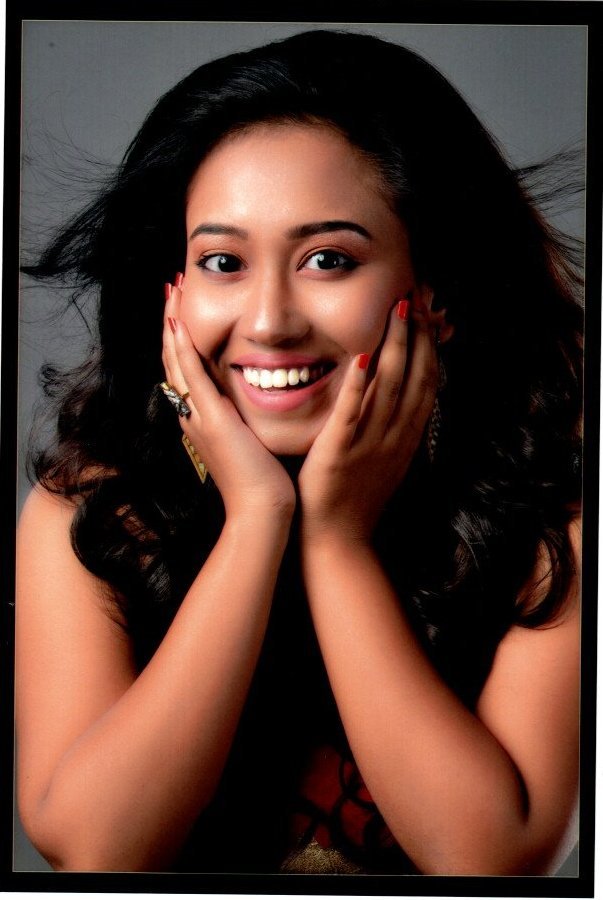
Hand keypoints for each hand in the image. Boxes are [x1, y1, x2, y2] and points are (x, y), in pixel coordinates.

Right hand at [162, 279, 295, 521]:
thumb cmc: (264, 483)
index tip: (184, 306)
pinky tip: (177, 322)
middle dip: (172, 320)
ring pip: (176, 360)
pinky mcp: (210, 419)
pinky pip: (190, 376)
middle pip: (174, 358)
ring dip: (172, 322)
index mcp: (204, 418)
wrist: (262, 511)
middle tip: (172, 285)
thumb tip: (264, 399)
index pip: (188, 368)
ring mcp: (198, 416)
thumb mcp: (252, 443)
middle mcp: (193, 414)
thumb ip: (248, 420)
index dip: (183, 336)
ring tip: (171, 288)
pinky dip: (181, 348)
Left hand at [298, 287, 444, 544]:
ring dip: (397, 346)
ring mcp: (370, 443)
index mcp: (405, 437)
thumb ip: (388, 425)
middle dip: (420, 334)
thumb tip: (391, 394)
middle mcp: (395, 436)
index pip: (425, 382)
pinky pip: (353, 413)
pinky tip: (364, 356)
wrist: (338, 541)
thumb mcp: (383, 459)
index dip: (429, 345)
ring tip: (399, 310)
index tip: (429, 313)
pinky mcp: (340, 451)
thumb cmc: (355, 499)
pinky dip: (360, 384)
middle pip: (415, 376)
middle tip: (420, 295)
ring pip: (391, 387)